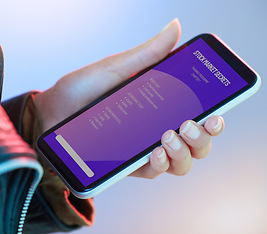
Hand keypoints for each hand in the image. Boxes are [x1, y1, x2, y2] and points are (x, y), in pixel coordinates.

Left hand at [33, 18, 224, 178]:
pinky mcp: (125, 165)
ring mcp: (141, 149)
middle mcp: (154, 130)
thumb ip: (147, 54)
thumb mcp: (115, 69)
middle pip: (195, 144)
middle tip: (191, 123)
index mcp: (157, 107)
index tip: (217, 110)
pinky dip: (160, 164)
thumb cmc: (80, 90)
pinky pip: (153, 171)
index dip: (213, 117)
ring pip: (180, 163)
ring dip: (185, 152)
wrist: (49, 113)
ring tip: (171, 134)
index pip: (195, 115)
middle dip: (202, 137)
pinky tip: (155, 151)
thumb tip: (175, 28)